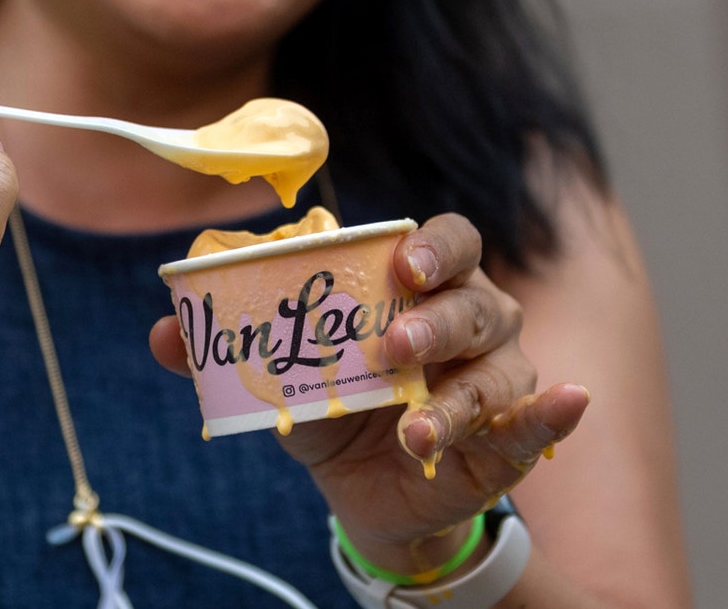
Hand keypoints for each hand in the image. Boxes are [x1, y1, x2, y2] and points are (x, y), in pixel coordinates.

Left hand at [150, 213, 588, 573]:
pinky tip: (565, 403)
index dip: (432, 246)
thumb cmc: (329, 404)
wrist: (357, 484)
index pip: (445, 243)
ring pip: (500, 369)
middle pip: (475, 302)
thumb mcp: (278, 377)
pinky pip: (537, 420)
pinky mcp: (508, 438)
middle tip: (396, 345)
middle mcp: (471, 321)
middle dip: (439, 321)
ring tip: (420, 427)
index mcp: (418, 289)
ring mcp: (497, 378)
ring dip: (463, 394)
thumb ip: (227, 350)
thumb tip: (161, 331)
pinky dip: (550, 414)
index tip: (401, 263)